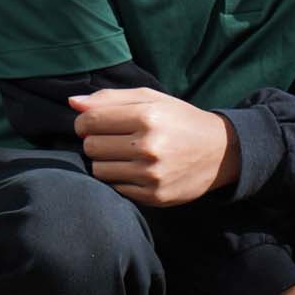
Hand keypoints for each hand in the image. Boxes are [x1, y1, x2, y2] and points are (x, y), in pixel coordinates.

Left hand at [68, 87, 239, 205]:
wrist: (221, 152)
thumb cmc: (180, 120)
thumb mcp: (152, 99)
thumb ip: (110, 98)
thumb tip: (72, 103)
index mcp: (147, 116)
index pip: (89, 121)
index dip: (84, 122)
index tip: (93, 124)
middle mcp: (148, 146)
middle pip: (90, 147)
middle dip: (96, 142)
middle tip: (115, 140)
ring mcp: (151, 174)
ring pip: (99, 170)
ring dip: (106, 162)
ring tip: (126, 155)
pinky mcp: (154, 196)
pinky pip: (115, 188)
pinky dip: (121, 179)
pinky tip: (138, 170)